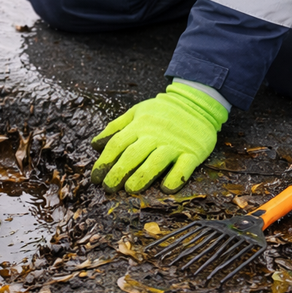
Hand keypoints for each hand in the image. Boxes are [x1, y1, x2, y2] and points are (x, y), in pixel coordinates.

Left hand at [90, 82, 227, 193]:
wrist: (196, 103)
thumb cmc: (163, 111)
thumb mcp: (137, 112)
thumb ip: (116, 127)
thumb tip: (95, 145)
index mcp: (139, 126)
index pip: (117, 144)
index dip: (104, 161)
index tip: (95, 177)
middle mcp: (155, 135)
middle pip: (133, 154)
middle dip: (118, 172)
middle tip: (108, 188)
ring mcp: (174, 144)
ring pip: (155, 162)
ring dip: (142, 176)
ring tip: (130, 189)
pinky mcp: (192, 153)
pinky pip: (184, 167)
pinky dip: (176, 178)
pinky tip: (166, 188)